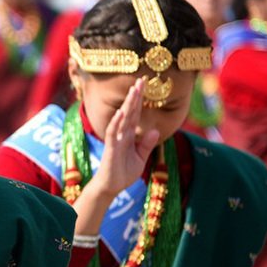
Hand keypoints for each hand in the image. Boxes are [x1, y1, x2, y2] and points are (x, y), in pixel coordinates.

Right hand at [86, 78, 158, 197]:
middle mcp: (122, 134)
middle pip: (129, 111)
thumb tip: (155, 130)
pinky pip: (113, 133)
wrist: (111, 187)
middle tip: (141, 80)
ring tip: (133, 91)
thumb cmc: (123, 172)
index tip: (144, 85)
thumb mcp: (140, 158)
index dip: (139, 100)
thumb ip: (147, 144)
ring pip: (122, 118)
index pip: (135, 114)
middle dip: (135, 96)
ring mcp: (116, 140)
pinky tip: (121, 112)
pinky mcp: (111, 148)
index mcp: (129, 135)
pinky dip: (117, 122)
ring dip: (128, 104)